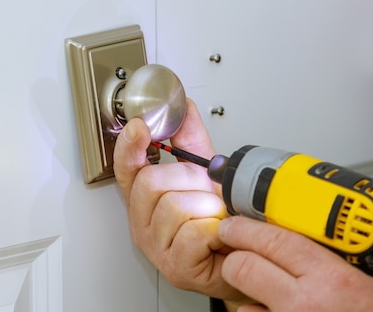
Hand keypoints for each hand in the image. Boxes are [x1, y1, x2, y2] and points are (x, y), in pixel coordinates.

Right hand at [113, 99, 247, 301]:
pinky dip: (214, 229)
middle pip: (150, 182)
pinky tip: (217, 235)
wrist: (245, 256)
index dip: (129, 145)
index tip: (140, 126)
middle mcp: (143, 221)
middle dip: (188, 180)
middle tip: (205, 194)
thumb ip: (190, 139)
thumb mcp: (204, 174)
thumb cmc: (221, 219)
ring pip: (174, 205)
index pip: (126, 168)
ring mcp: (156, 246)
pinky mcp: (175, 266)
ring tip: (215, 217)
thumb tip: (183, 106)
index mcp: (145, 198)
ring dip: (206, 207)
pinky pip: (193, 232)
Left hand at [218, 216, 372, 311]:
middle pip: (243, 266)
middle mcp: (306, 302)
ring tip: (266, 297)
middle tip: (237, 257)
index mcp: (330, 276)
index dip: (243, 229)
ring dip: (247, 297)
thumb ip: (315, 256)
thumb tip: (276, 237)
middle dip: (235, 260)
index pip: (272, 240)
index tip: (232, 226)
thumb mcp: (352, 278)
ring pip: (242, 302)